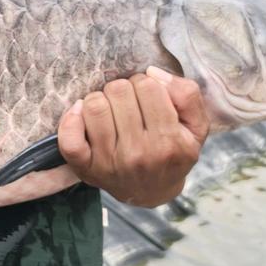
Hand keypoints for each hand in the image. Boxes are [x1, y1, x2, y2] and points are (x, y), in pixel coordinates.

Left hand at [57, 66, 208, 207]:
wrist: (152, 192)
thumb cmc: (173, 153)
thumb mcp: (196, 127)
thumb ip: (187, 95)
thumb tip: (152, 73)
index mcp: (169, 141)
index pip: (148, 86)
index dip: (146, 83)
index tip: (147, 96)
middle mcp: (139, 153)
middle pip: (118, 91)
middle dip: (123, 90)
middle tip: (128, 104)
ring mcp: (110, 162)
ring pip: (94, 106)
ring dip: (100, 100)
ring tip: (110, 110)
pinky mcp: (86, 169)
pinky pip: (69, 139)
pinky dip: (71, 120)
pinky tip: (81, 114)